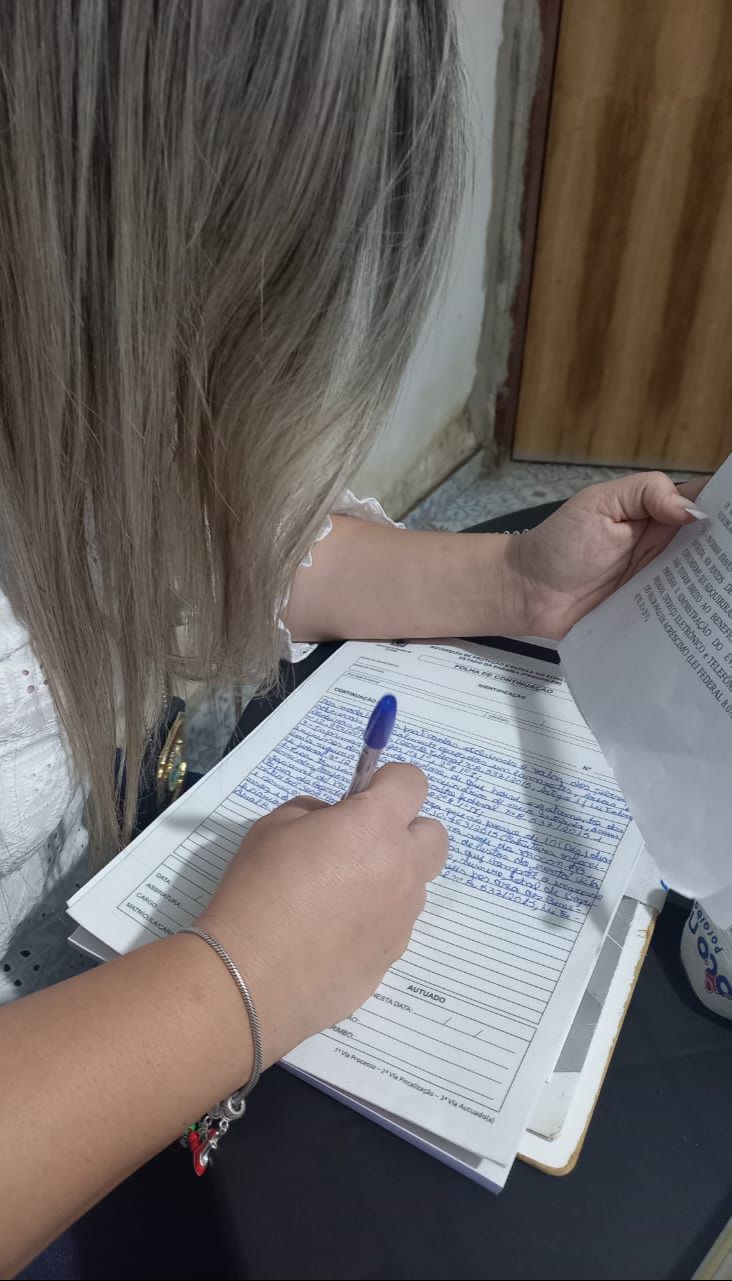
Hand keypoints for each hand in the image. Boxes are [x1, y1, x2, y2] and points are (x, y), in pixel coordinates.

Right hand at [198, 764, 446, 1065]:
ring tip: (336, 899)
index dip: (388, 783)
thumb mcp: (273, 827)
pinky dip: (373, 922)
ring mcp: (402, 919)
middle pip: (434, 836)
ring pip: (413, 885)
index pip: (413, 782)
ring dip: (389, 880)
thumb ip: (315, 814)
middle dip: (405, 831)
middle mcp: (402, 869)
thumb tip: (333, 823)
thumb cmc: (258, 890)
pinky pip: (393, 926)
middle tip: (360, 844)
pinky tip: (330, 936)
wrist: (250, 976)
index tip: (360, 797)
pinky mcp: (391, 959)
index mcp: (376, 826)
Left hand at [511, 472, 707, 639]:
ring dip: (716, 587)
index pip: (704, 504)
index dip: (725, 509)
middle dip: (726, 553)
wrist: (526, 592)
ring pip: (702, 583)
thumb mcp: (599, 503)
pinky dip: (694, 618)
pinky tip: (710, 623)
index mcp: (657, 513)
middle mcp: (665, 547)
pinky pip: (679, 615)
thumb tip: (693, 511)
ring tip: (730, 596)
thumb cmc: (558, 543)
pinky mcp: (650, 614)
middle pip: (711, 547)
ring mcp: (659, 582)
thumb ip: (646, 494)